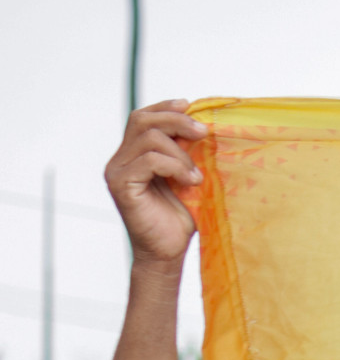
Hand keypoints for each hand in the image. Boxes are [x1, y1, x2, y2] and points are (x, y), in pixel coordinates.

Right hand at [104, 100, 206, 264]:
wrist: (168, 254)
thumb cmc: (179, 219)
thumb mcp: (186, 177)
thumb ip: (186, 152)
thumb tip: (203, 125)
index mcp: (132, 154)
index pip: (143, 117)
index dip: (165, 107)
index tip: (190, 105)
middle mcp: (120, 159)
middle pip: (142, 119)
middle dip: (176, 120)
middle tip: (203, 133)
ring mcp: (117, 171)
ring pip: (148, 137)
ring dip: (180, 151)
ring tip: (197, 174)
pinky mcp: (121, 185)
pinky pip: (149, 160)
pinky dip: (175, 166)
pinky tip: (191, 181)